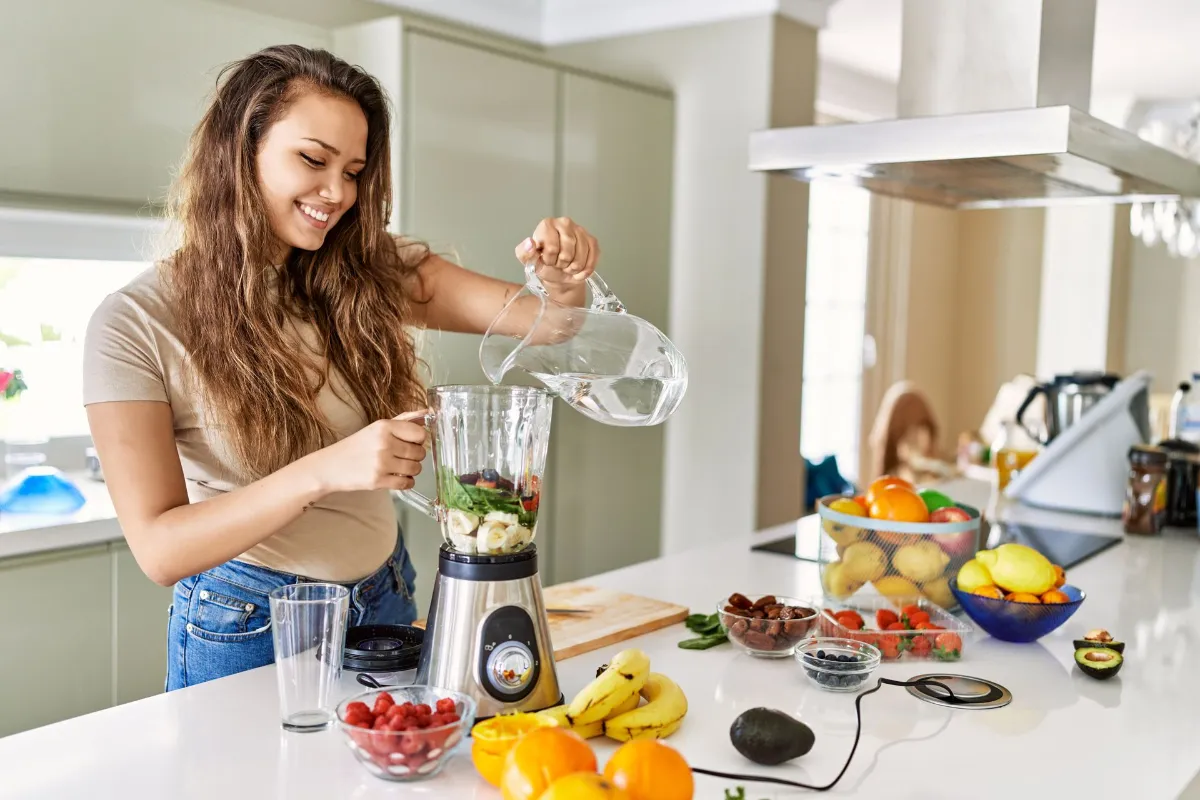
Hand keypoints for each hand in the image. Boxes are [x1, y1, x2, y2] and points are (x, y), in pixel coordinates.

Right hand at [305, 411, 427, 493]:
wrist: (330, 467)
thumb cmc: (356, 446)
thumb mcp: (377, 428)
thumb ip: (403, 420)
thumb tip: (427, 412)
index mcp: (384, 427)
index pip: (419, 434)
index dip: (418, 440)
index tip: (411, 443)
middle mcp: (384, 443)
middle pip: (419, 452)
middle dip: (415, 456)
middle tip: (402, 457)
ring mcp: (381, 463)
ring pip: (416, 468)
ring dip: (411, 470)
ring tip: (399, 467)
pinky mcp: (378, 480)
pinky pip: (407, 483)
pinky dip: (406, 482)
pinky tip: (397, 477)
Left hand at [515, 217, 599, 285]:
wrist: (559, 275)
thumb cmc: (544, 265)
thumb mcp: (529, 261)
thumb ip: (524, 252)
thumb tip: (530, 243)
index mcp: (547, 225)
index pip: (552, 248)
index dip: (550, 260)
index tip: (547, 260)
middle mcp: (565, 223)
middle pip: (567, 252)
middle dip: (562, 264)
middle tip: (558, 264)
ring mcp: (580, 230)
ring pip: (580, 257)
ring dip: (573, 268)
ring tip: (567, 266)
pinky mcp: (592, 240)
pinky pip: (592, 258)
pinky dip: (585, 269)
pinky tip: (578, 270)